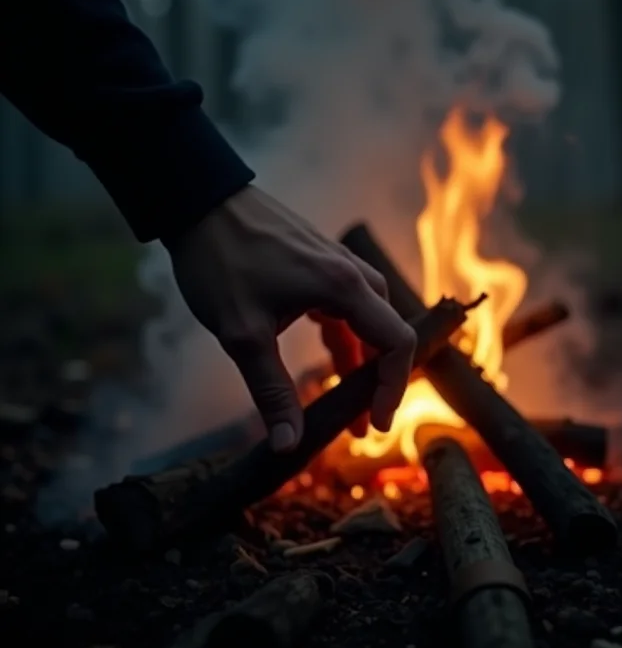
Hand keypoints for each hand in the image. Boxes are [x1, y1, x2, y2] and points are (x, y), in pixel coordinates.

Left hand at [166, 185, 415, 451]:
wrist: (199, 203)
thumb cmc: (221, 262)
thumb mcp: (243, 334)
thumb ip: (272, 390)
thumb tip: (288, 445)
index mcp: (343, 287)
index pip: (396, 342)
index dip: (393, 388)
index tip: (374, 424)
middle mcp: (351, 273)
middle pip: (388, 332)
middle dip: (378, 381)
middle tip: (360, 422)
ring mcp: (336, 264)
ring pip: (368, 320)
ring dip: (361, 361)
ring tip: (346, 400)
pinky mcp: (320, 263)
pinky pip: (346, 306)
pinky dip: (344, 337)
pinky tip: (330, 356)